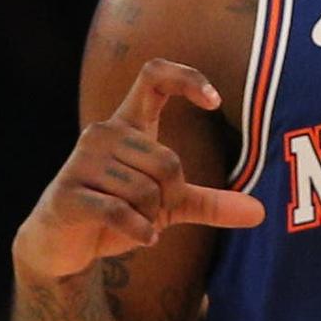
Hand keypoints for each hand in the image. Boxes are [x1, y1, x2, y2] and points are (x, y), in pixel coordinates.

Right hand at [10, 59, 264, 282]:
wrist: (60, 244)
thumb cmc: (116, 213)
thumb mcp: (168, 206)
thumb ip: (210, 203)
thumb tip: (259, 213)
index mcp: (127, 125)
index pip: (155, 76)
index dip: (188, 78)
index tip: (215, 101)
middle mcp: (103, 133)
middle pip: (167, 160)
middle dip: (172, 197)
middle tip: (156, 213)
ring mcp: (81, 162)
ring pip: (146, 190)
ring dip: (152, 218)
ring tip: (137, 224)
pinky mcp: (68, 194)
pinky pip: (120, 211)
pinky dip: (139, 232)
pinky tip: (142, 239)